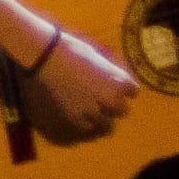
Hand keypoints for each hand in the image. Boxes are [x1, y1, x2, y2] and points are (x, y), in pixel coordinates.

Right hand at [21, 29, 139, 141]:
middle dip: (113, 106)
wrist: (45, 58)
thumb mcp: (98, 56)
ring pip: (107, 125)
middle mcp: (111, 98)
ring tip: (91, 112)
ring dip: (101, 118)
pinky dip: (85, 123)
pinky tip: (78, 116)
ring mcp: (94, 111)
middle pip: (122, 111)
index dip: (124, 90)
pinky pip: (87, 128)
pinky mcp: (76, 118)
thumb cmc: (70, 50)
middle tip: (101, 101)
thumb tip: (108, 72)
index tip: (115, 88)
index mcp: (120, 81)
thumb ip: (106, 69)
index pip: (133, 92)